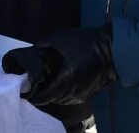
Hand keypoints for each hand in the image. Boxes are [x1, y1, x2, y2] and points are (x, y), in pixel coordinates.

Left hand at [1, 25, 115, 105]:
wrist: (112, 48)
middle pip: (53, 99)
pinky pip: (72, 97)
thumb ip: (45, 42)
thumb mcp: (62, 38)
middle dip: (43, 93)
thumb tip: (35, 47)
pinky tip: (61, 83)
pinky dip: (64, 93)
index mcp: (66, 78)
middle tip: (35, 84)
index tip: (26, 91)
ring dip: (54, 94)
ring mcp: (83, 94)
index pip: (46, 96)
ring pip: (63, 100)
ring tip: (47, 83)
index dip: (34, 96)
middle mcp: (74, 91)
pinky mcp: (90, 93)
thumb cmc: (86, 42)